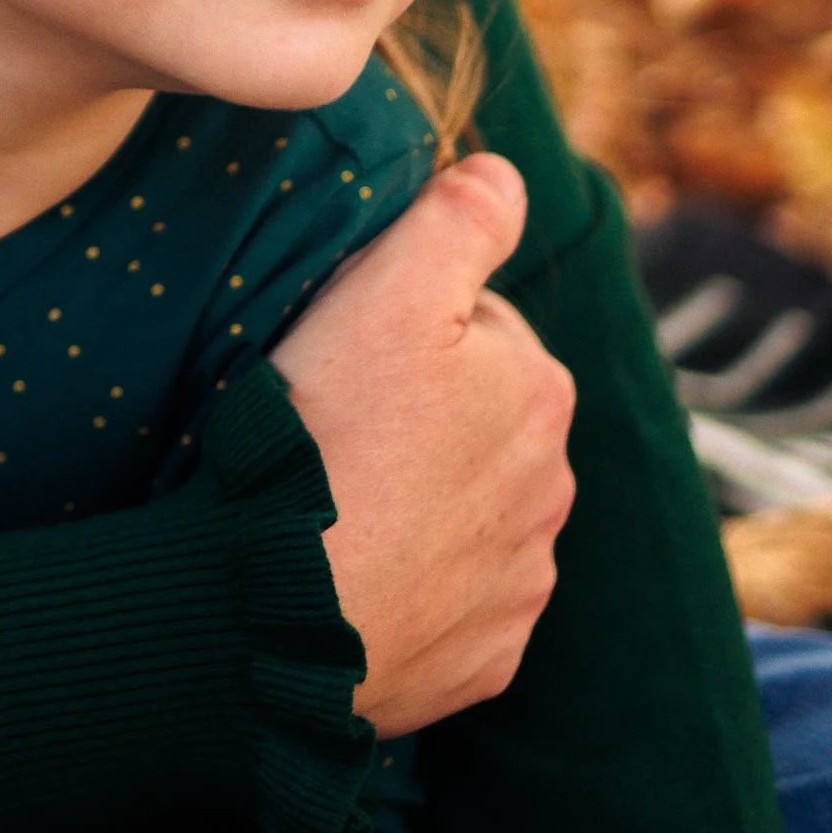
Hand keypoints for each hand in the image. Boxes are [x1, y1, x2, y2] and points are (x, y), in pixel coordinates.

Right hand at [268, 153, 574, 738]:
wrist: (279, 602)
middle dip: (426, 419)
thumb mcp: (387, 290)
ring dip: (421, 503)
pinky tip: (355, 572)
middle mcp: (551, 490)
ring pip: (472, 515)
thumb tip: (506, 175)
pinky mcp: (485, 657)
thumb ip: (459, 217)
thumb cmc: (328, 432)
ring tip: (337, 501)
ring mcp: (519, 582)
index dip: (405, 329)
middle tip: (334, 424)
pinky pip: (454, 606)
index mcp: (539, 390)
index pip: (478, 330)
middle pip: (481, 424)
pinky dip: (416, 589)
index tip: (345, 353)